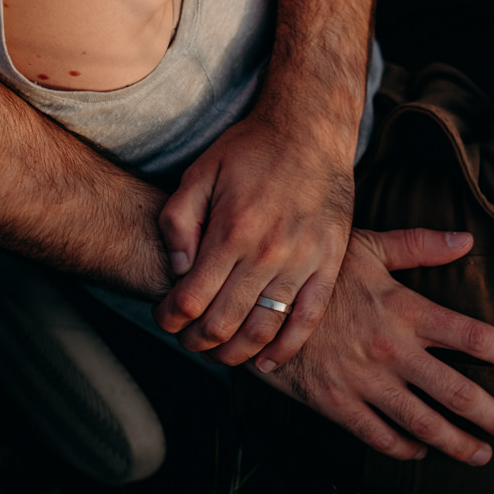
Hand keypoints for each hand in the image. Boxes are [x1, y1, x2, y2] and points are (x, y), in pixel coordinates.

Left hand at [153, 107, 355, 367]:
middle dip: (196, 340)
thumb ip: (178, 222)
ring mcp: (302, 261)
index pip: (190, 298)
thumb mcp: (198, 173)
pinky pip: (307, 319)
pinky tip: (267, 363)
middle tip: (187, 341)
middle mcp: (267, 252)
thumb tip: (176, 271)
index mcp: (231, 230)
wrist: (311, 130)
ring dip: (235, 352)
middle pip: (223, 321)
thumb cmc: (250, 150)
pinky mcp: (329, 264)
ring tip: (220, 353)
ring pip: (263, 328)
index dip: (170, 318)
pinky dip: (286, 349)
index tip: (164, 319)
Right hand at [260, 228, 493, 464]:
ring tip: (482, 456)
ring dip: (457, 443)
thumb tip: (467, 239)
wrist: (253, 303)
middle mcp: (391, 351)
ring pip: (422, 422)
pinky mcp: (335, 403)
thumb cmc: (315, 270)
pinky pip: (377, 435)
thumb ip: (420, 245)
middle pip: (457, 392)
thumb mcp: (366, 247)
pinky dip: (403, 447)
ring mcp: (363, 382)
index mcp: (405, 311)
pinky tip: (420, 452)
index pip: (473, 337)